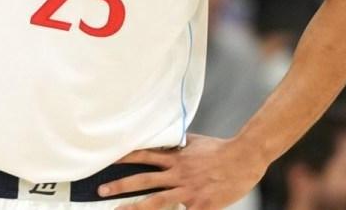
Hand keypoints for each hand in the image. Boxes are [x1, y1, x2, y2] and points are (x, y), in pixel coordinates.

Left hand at [100, 134, 265, 209]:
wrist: (245, 158)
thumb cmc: (221, 150)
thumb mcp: (196, 142)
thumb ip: (178, 145)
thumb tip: (163, 141)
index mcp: (177, 158)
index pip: (145, 156)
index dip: (125, 158)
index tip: (107, 160)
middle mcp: (179, 174)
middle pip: (144, 180)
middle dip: (120, 185)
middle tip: (100, 191)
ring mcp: (188, 190)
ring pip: (155, 201)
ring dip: (133, 207)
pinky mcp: (200, 205)